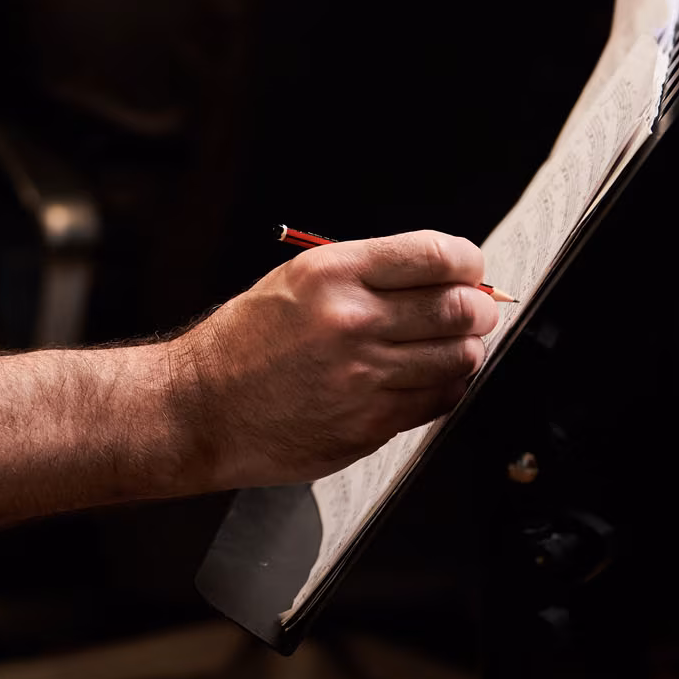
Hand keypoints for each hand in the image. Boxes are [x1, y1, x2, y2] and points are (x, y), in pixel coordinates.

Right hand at [180, 231, 497, 484]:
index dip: (467, 261)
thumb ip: (365, 277)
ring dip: (464, 349)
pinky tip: (427, 379)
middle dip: (477, 307)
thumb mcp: (295, 282)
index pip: (435, 256)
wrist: (202, 408)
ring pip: (459, 358)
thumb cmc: (243, 345)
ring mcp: (364, 377)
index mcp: (331, 274)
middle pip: (459, 308)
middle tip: (471, 310)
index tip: (468, 269)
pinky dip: (445, 387)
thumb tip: (438, 278)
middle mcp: (351, 322)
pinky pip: (439, 401)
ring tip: (447, 346)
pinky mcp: (370, 423)